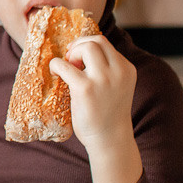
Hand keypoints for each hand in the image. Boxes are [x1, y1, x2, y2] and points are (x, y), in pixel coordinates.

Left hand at [53, 36, 141, 182]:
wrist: (110, 141)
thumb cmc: (107, 114)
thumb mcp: (116, 87)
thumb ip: (106, 70)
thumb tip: (79, 51)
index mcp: (127, 69)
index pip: (104, 43)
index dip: (86, 45)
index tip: (77, 58)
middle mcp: (119, 71)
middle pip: (95, 41)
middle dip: (78, 46)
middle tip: (70, 61)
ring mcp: (103, 79)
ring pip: (85, 47)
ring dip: (71, 54)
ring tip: (67, 70)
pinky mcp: (86, 89)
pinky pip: (64, 65)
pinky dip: (56, 65)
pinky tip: (55, 74)